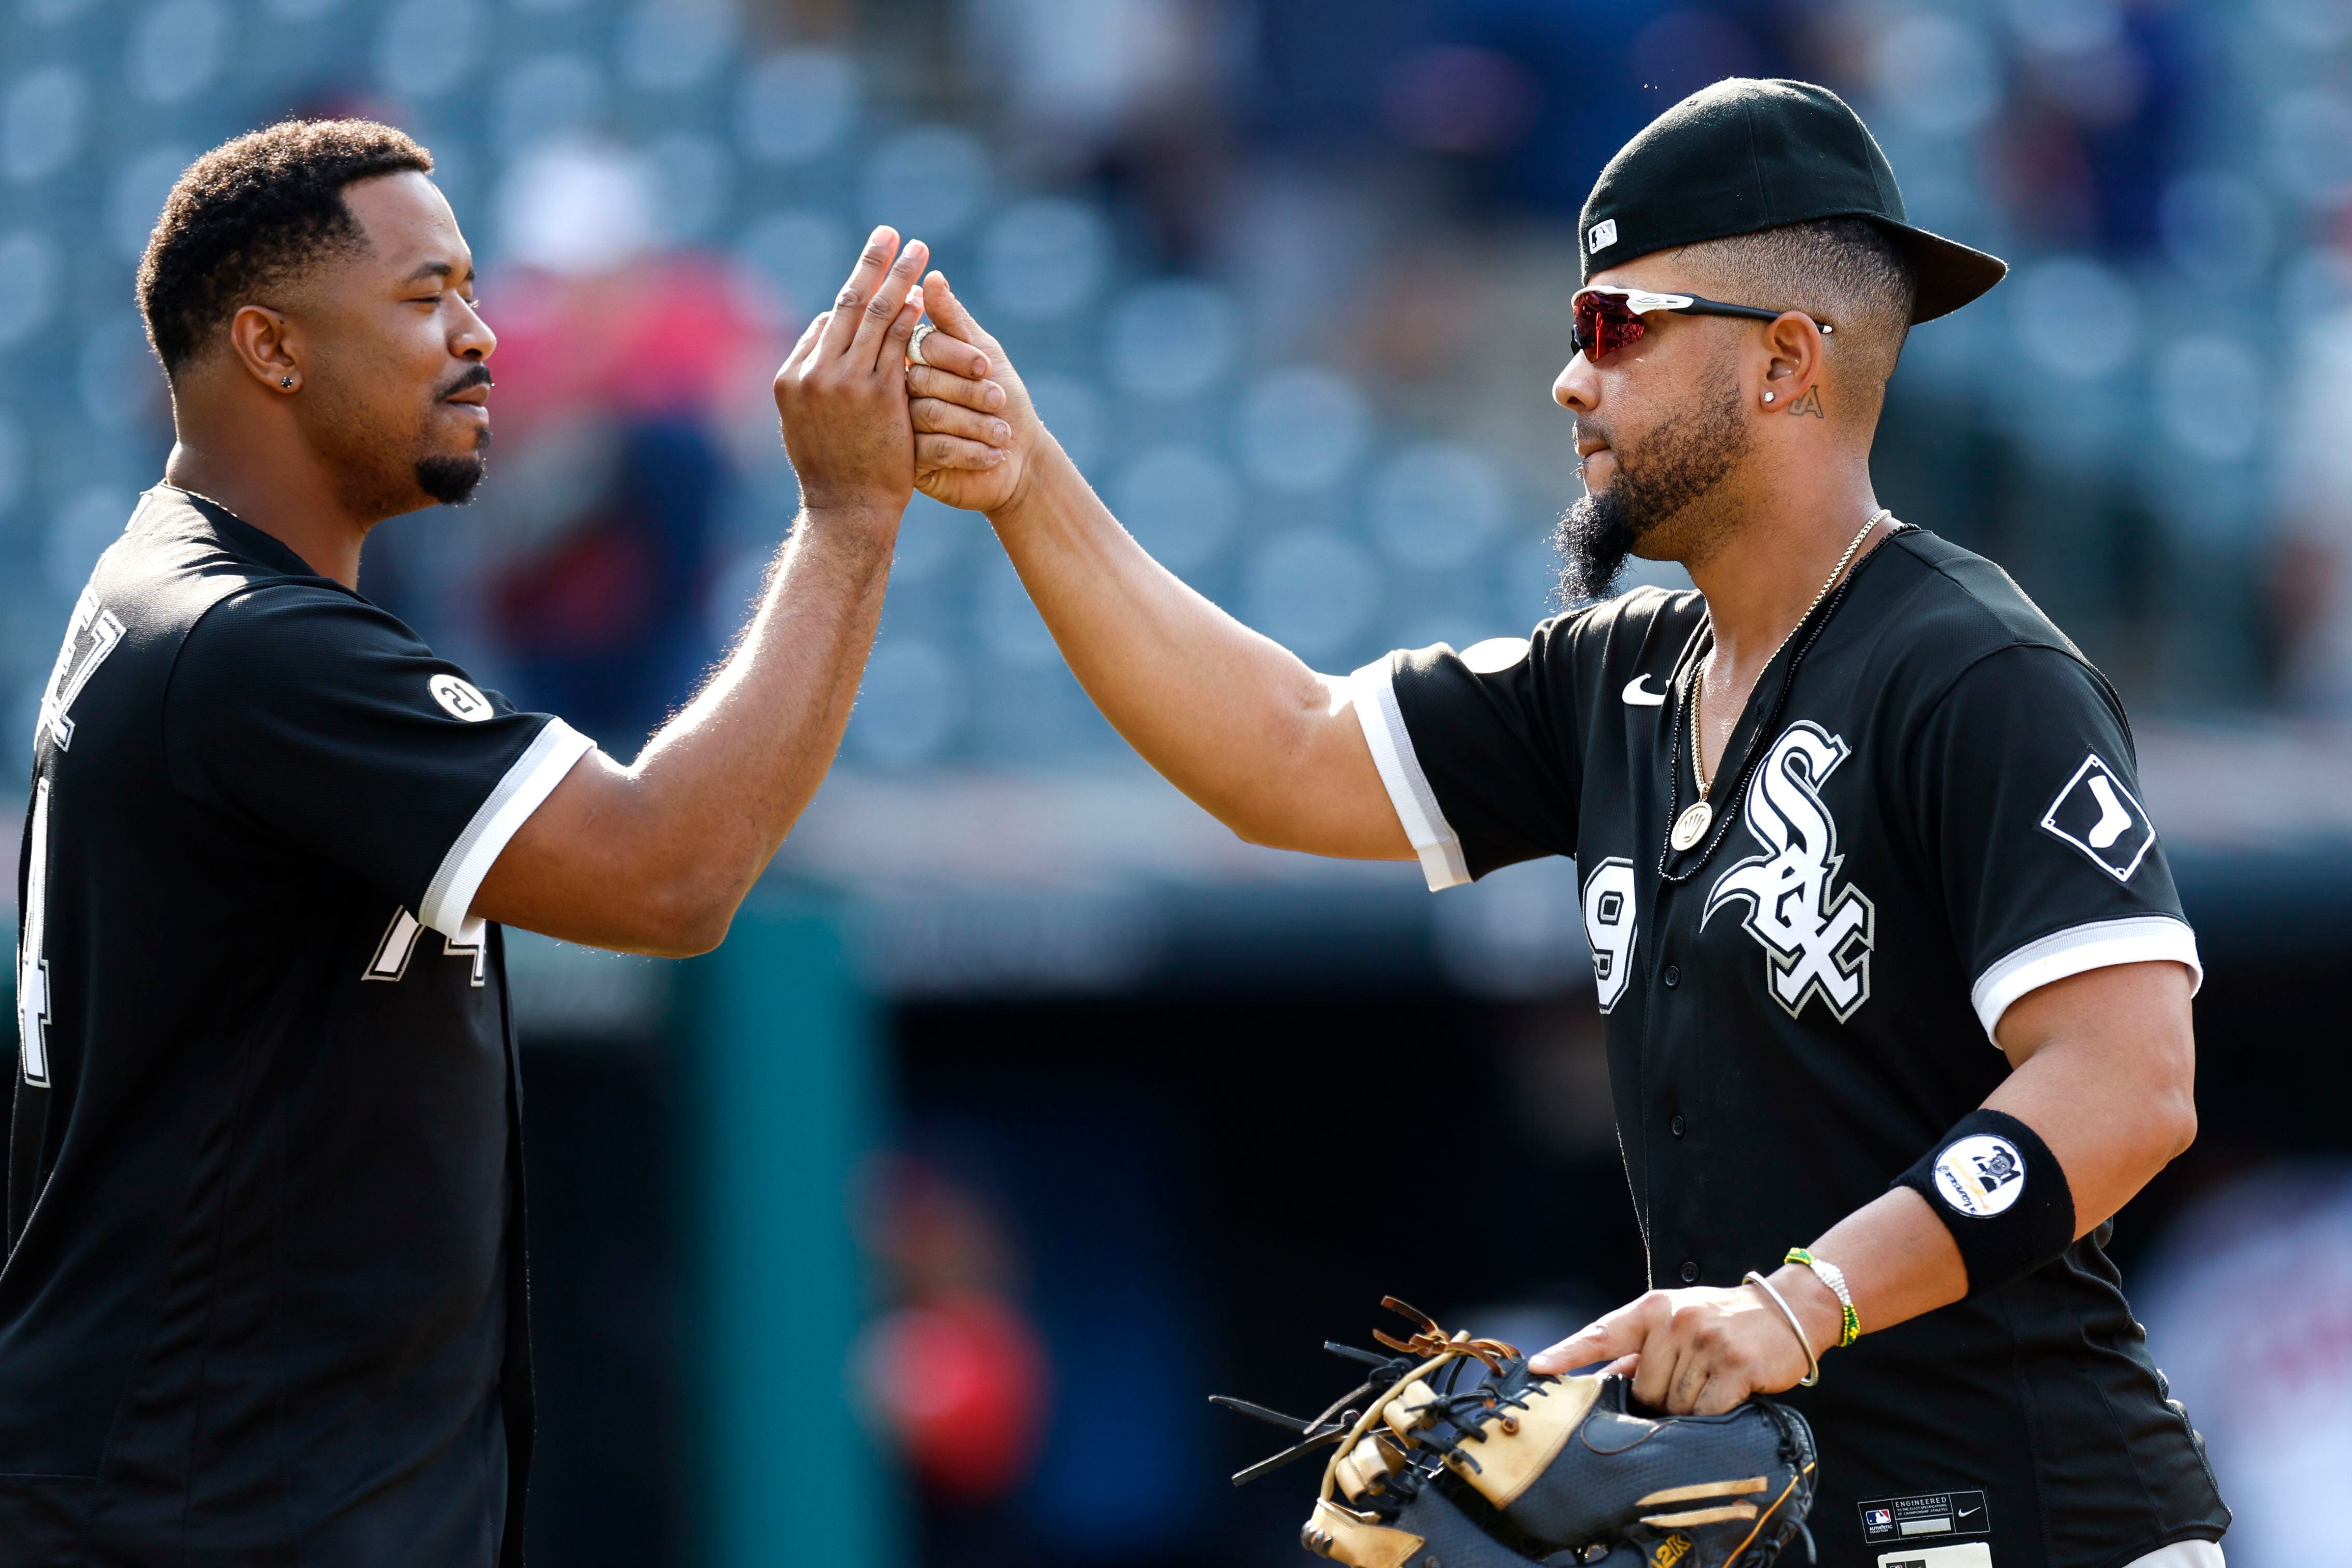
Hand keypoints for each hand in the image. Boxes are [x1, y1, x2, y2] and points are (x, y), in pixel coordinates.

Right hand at [773, 228, 933, 517]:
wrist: (846, 511)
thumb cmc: (830, 474)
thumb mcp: (804, 426)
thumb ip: (810, 382)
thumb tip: (824, 339)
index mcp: (791, 376)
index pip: (827, 322)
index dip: (854, 292)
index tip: (875, 267)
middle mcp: (812, 372)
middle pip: (846, 303)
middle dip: (871, 262)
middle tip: (891, 231)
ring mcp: (843, 382)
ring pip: (873, 315)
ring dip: (898, 278)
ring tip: (918, 250)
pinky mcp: (876, 395)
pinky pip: (895, 344)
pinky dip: (909, 317)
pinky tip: (924, 296)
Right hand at [906, 271, 1044, 513]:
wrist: (1020, 461)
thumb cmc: (1004, 401)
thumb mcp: (985, 356)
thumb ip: (956, 322)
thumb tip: (932, 276)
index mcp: (917, 361)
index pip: (923, 346)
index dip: (955, 354)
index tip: (985, 366)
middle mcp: (903, 392)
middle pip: (922, 381)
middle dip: (967, 391)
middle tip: (998, 400)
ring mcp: (904, 429)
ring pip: (928, 415)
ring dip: (973, 423)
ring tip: (1003, 431)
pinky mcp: (912, 463)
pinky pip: (933, 451)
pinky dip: (969, 451)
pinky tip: (994, 454)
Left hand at [1526, 1274, 1832, 1414]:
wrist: (1785, 1313)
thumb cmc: (1721, 1322)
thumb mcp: (1675, 1324)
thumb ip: (1639, 1351)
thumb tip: (1600, 1384)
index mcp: (1652, 1308)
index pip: (1602, 1333)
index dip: (1568, 1353)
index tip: (1538, 1368)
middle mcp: (1675, 1321)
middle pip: (1643, 1388)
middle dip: (1658, 1400)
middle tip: (1688, 1384)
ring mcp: (1705, 1342)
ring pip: (1675, 1404)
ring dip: (1689, 1408)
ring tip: (1710, 1385)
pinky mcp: (1736, 1366)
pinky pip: (1706, 1412)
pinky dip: (1712, 1415)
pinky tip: (1727, 1397)